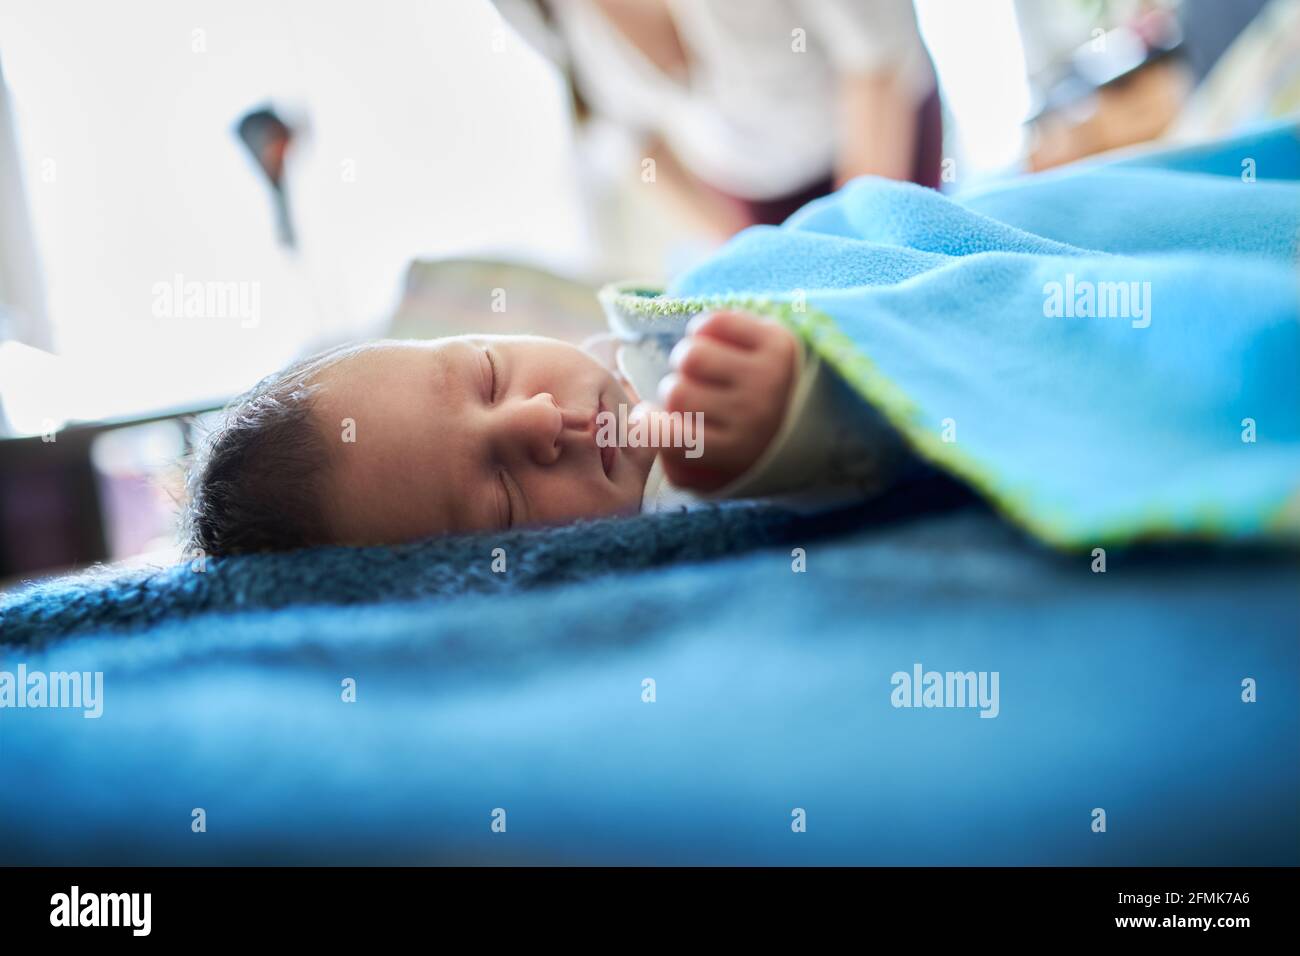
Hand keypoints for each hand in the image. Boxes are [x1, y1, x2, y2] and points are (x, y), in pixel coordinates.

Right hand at [644, 310, 799, 492]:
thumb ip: (679, 466)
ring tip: (707, 368)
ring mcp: (766, 373)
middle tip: (697, 395)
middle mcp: (752, 413)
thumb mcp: (725, 474)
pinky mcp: (777, 339)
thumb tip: (640, 427)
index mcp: (737, 452)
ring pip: (691, 354)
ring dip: (690, 359)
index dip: (650, 425)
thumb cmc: (762, 446)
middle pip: (676, 392)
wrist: (830, 418)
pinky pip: (715, 322)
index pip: (667, 436)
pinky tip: (720, 344)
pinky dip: (707, 329)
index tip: (654, 419)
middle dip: (678, 392)